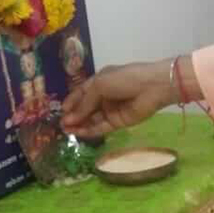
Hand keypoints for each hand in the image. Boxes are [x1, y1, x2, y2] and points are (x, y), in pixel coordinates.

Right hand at [61, 59, 185, 137]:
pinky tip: (79, 133)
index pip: (81, 93)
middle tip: (61, 125)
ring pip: (92, 119)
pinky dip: (90, 131)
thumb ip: (85, 103)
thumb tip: (69, 118)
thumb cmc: (124, 79)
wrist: (152, 87)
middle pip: (85, 108)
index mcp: (100, 81)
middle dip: (74, 116)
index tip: (60, 111)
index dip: (71, 102)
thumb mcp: (100, 85)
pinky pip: (101, 127)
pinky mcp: (118, 122)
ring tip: (67, 131)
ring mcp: (111, 109)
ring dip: (80, 125)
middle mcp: (104, 96)